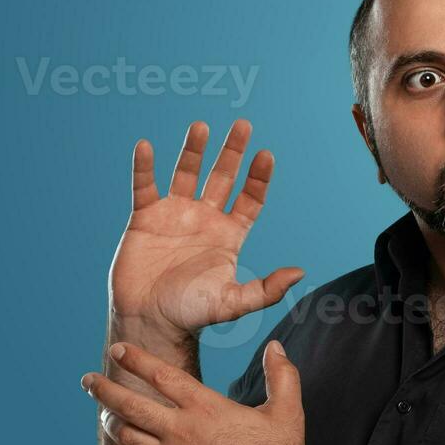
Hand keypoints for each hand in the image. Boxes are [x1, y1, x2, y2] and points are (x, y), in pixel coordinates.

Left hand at [81, 339, 307, 444]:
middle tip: (87, 380)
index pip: (160, 375)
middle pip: (128, 404)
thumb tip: (276, 345)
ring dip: (112, 424)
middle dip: (103, 389)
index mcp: (205, 408)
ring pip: (126, 437)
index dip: (135, 359)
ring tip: (107, 417)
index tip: (118, 350)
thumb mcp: (287, 412)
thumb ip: (281, 375)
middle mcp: (181, 431)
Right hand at [109, 119, 302, 336]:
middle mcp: (205, 219)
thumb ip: (265, 290)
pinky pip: (144, 186)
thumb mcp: (232, 302)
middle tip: (243, 124)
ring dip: (194, 150)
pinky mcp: (145, 218)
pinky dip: (145, 167)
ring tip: (201, 126)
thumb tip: (300, 273)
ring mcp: (175, 215)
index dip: (258, 178)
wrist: (150, 320)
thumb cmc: (192, 314)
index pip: (249, 199)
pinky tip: (146, 147)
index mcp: (229, 235)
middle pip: (222, 177)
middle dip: (233, 152)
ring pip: (186, 173)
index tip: (266, 155)